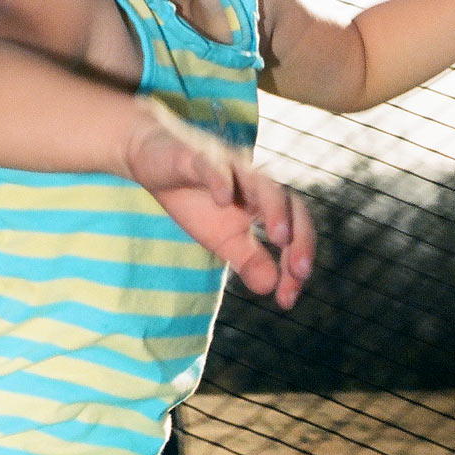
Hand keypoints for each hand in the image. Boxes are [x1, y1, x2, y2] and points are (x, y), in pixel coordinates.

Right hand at [124, 98, 313, 308]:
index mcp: (265, 203)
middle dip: (299, 238)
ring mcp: (230, 167)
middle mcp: (255, 182)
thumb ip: (249, 260)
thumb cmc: (195, 199)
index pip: (294, 230)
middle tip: (300, 272)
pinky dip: (221, 180)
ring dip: (275, 208)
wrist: (153, 159)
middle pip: (290, 203)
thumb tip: (271, 288)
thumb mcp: (223, 239)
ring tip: (279, 237)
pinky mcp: (198, 157)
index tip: (288, 298)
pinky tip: (222, 199)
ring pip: (262, 183)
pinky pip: (214, 166)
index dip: (296, 261)